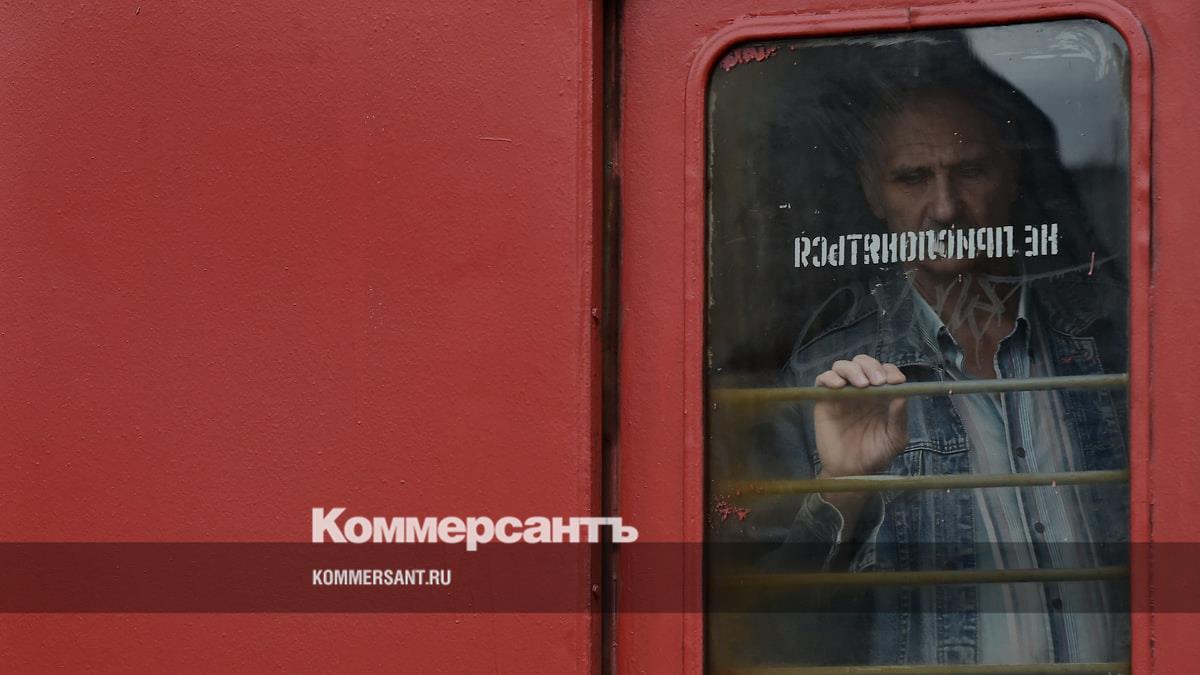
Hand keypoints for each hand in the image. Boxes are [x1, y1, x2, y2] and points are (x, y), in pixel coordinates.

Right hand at [812, 354, 907, 478]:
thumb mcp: (895, 438)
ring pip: (842, 366)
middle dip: (871, 366)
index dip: (890, 371)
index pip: (885, 371)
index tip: (896, 381)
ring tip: (861, 385)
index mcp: (881, 395)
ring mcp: (841, 393)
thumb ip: (899, 417)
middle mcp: (861, 390)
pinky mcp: (824, 400)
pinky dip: (830, 377)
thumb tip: (903, 394)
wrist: (852, 472)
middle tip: (877, 381)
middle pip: (863, 362)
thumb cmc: (876, 454)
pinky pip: (822, 379)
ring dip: (853, 370)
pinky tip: (840, 387)